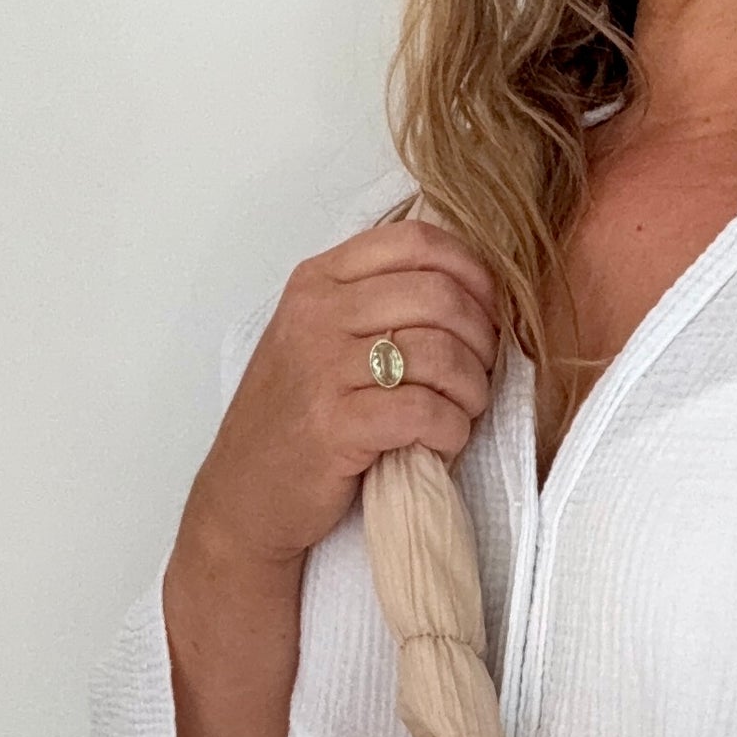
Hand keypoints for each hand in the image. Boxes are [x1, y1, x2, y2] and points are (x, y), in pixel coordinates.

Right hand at [179, 215, 503, 574]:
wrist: (246, 493)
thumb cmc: (297, 419)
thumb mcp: (322, 339)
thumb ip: (378, 306)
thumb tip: (469, 294)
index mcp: (319, 279)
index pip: (417, 242)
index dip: (474, 276)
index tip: (489, 316)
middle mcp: (318, 313)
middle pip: (440, 296)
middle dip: (482, 342)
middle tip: (480, 378)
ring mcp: (322, 367)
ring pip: (440, 354)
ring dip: (472, 391)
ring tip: (463, 414)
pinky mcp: (335, 425)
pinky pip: (425, 412)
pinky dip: (452, 430)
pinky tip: (443, 442)